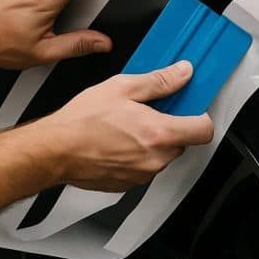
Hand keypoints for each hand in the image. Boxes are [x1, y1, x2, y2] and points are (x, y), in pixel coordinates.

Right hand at [36, 61, 215, 191]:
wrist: (55, 150)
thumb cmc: (82, 121)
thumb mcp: (122, 87)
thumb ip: (159, 81)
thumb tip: (181, 73)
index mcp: (159, 134)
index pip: (203, 130)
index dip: (199, 116)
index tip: (189, 108)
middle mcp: (155, 159)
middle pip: (182, 143)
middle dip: (170, 126)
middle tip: (149, 111)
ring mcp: (142, 175)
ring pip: (161, 156)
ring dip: (152, 142)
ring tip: (127, 126)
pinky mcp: (128, 184)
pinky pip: (143, 167)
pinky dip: (136, 155)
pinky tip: (117, 141)